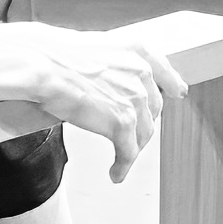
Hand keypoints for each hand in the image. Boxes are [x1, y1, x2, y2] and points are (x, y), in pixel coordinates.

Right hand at [0, 23, 190, 185]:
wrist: (44, 66)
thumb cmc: (56, 57)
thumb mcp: (95, 49)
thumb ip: (113, 64)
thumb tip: (114, 84)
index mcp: (136, 50)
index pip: (162, 69)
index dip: (171, 82)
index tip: (178, 91)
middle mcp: (141, 73)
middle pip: (152, 107)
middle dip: (142, 123)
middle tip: (130, 134)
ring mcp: (134, 98)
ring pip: (143, 133)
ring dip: (133, 149)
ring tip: (122, 160)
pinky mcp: (122, 122)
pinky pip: (128, 152)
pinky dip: (123, 166)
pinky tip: (116, 174)